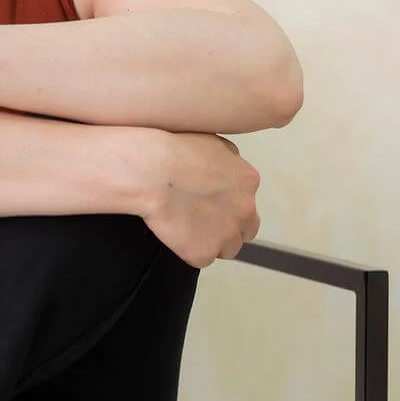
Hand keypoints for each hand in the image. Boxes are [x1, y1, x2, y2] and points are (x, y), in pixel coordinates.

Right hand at [142, 131, 260, 267]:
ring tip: (186, 227)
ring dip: (211, 241)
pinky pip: (200, 259)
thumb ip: (230, 160)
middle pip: (245, 230)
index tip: (209, 201)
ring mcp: (226, 234)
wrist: (151, 173)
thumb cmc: (174, 151)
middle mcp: (246, 210)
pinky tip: (174, 233)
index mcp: (249, 181)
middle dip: (227, 227)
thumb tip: (229, 169)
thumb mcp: (213, 142)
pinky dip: (189, 250)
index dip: (228, 205)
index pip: (248, 203)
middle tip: (201, 219)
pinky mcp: (203, 253)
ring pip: (226, 248)